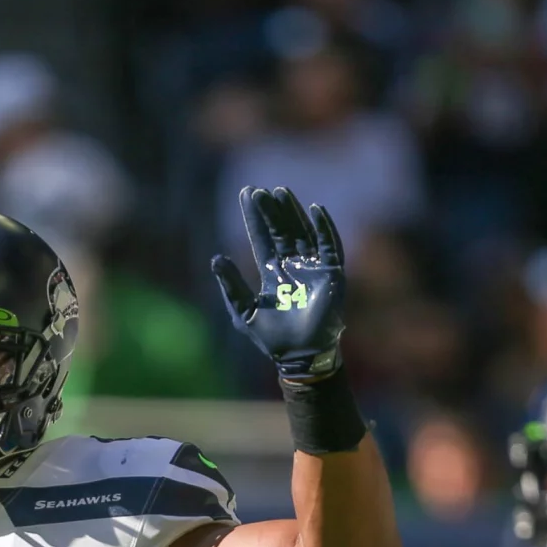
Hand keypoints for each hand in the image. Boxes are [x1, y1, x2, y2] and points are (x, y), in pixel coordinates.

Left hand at [211, 186, 345, 379]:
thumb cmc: (271, 338)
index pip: (262, 238)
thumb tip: (216, 258)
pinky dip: (324, 227)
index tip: (246, 194)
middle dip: (270, 211)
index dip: (254, 218)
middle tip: (259, 190)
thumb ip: (231, 285)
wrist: (299, 356)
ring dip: (292, 212)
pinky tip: (315, 209)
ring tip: (280, 192)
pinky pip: (330, 245)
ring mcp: (313, 268)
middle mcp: (293, 266)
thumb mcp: (244, 311)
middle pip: (281, 230)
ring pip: (302, 232)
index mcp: (272, 273)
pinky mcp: (331, 274)